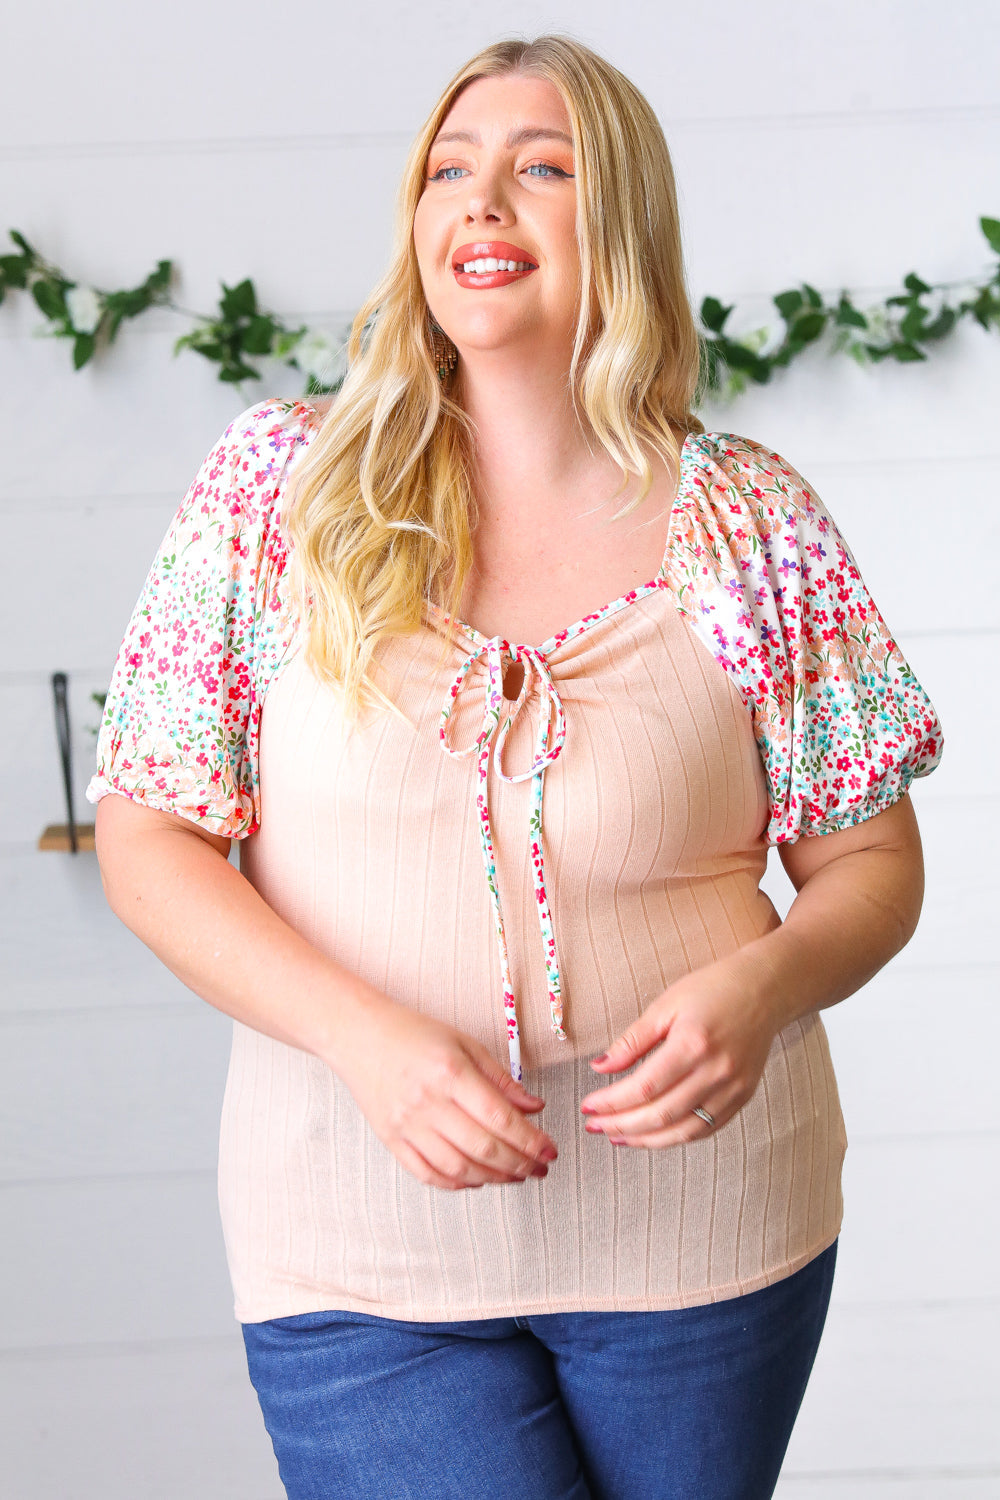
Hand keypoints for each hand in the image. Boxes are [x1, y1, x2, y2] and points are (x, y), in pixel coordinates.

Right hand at [332, 997, 557, 1189]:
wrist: (359, 1037)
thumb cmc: (413, 1034)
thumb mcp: (464, 1043)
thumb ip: (501, 1078)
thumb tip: (535, 1107)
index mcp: (450, 1073)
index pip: (500, 1118)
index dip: (531, 1140)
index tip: (550, 1150)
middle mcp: (428, 1103)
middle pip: (484, 1149)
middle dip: (520, 1164)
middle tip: (540, 1167)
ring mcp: (407, 1126)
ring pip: (459, 1169)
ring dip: (494, 1178)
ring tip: (515, 1175)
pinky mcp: (392, 1141)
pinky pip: (429, 1175)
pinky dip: (458, 1184)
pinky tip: (477, 1179)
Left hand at [578, 955, 782, 1146]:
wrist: (763, 989)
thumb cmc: (712, 989)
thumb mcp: (665, 1005)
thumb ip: (632, 1040)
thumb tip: (600, 1067)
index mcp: (692, 1044)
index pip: (644, 1087)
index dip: (612, 1103)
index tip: (588, 1107)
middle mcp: (715, 1071)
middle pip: (661, 1115)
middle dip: (622, 1125)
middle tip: (594, 1126)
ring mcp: (733, 1088)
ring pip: (683, 1131)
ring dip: (646, 1140)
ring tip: (618, 1136)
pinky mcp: (742, 1097)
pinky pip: (706, 1129)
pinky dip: (676, 1137)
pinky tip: (653, 1135)